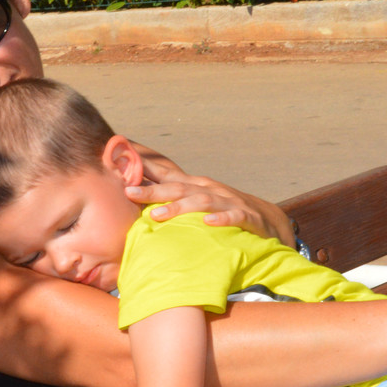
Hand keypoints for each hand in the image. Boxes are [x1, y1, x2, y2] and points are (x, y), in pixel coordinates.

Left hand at [128, 155, 295, 245]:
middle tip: (128, 192)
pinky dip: (221, 219)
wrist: (267, 221)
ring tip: (156, 214)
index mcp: (195, 187)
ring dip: (178, 207)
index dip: (144, 168)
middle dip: (152, 190)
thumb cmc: (223, 212)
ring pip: (201, 202)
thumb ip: (171, 202)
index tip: (120, 164)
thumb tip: (136, 204)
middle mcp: (209, 191)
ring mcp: (228, 202)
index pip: (165, 174)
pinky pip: (234, 217)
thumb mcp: (196, 204)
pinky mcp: (247, 217)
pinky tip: (208, 222)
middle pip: (177, 188)